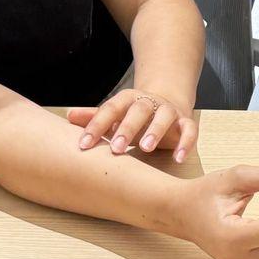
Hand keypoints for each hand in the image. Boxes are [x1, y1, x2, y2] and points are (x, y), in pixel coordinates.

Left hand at [68, 88, 198, 161]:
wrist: (166, 104)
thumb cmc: (133, 117)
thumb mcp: (114, 116)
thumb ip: (95, 117)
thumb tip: (69, 115)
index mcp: (128, 100)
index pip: (111, 109)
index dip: (97, 126)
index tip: (83, 144)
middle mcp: (149, 103)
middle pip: (139, 110)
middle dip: (127, 128)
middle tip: (115, 148)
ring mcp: (169, 111)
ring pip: (164, 116)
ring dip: (156, 130)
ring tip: (146, 148)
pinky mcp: (186, 122)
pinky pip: (189, 130)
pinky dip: (186, 142)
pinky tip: (178, 158)